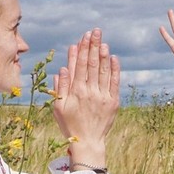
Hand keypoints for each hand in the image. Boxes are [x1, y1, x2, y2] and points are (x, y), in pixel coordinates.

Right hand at [52, 29, 119, 165]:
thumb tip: (63, 68)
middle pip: (92, 64)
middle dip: (93, 46)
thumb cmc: (70, 124)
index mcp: (76, 91)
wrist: (88, 142)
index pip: (80, 65)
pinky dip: (115, 70)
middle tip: (96, 31)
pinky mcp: (113, 102)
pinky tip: (114, 58)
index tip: (84, 36)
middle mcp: (90, 91)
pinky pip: (115, 83)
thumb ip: (60, 87)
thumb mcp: (58, 107)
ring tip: (103, 41)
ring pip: (104, 71)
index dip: (82, 49)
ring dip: (103, 55)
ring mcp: (103, 96)